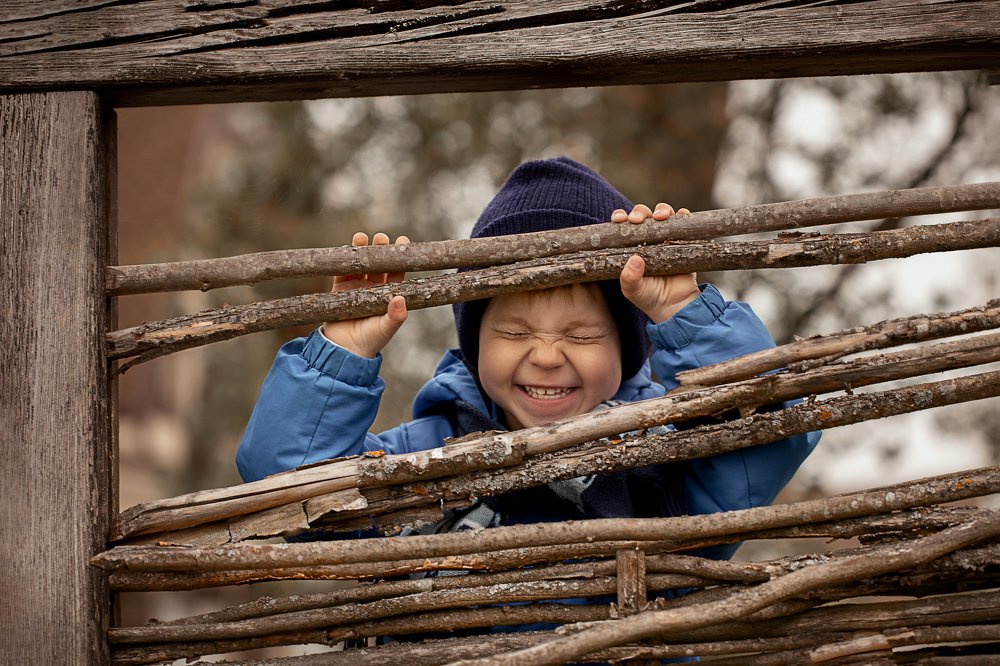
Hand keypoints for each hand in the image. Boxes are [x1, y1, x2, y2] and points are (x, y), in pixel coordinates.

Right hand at [321, 232, 409, 357]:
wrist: (344, 350)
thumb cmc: (370, 341)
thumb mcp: (386, 329)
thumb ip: (395, 316)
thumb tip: (400, 299)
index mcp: (388, 295)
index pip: (397, 273)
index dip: (400, 258)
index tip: (402, 242)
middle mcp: (373, 289)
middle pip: (379, 265)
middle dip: (380, 250)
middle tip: (381, 238)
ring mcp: (356, 288)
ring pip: (361, 265)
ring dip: (362, 251)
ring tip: (362, 237)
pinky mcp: (339, 290)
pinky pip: (342, 272)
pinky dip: (344, 261)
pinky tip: (347, 249)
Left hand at [612, 203, 699, 323]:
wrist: (675, 306)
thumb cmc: (649, 298)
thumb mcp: (633, 290)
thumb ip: (630, 278)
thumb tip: (635, 259)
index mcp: (631, 246)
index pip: (624, 226)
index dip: (621, 218)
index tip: (619, 219)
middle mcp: (648, 239)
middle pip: (643, 215)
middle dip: (640, 212)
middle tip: (638, 219)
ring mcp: (666, 238)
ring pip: (663, 214)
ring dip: (662, 210)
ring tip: (660, 217)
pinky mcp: (684, 241)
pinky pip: (685, 223)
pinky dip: (683, 215)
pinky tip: (680, 216)